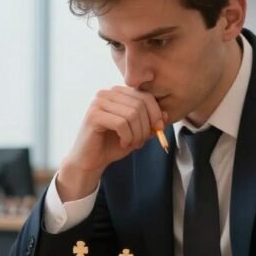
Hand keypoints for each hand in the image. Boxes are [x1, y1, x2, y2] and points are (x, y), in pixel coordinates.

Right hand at [57, 86, 166, 201]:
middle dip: (146, 126)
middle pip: (140, 104)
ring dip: (137, 133)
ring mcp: (98, 103)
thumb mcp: (137, 133)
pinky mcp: (94, 116)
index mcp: (118, 93)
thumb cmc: (112, 145)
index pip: (145, 95)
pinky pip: (121, 123)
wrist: (90, 161)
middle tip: (142, 140)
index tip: (158, 128)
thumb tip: (166, 115)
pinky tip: (122, 143)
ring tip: (131, 143)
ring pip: (132, 114)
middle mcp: (107, 93)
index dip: (156, 112)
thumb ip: (150, 123)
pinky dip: (127, 137)